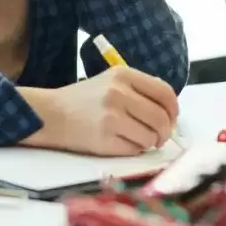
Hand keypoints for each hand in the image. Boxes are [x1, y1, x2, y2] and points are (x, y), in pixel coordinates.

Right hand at [23, 66, 177, 155]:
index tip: (171, 119)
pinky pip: (135, 150)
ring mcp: (111, 116)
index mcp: (123, 74)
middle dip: (165, 132)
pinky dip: (133, 150)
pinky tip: (120, 143)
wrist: (51, 114)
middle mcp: (118, 93)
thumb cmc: (84, 100)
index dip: (174, 110)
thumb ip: (140, 90)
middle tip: (159, 138)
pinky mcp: (105, 138)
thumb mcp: (111, 81)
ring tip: (136, 139)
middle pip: (161, 118)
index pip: (165, 92)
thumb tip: (171, 113)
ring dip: (149, 142)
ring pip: (151, 136)